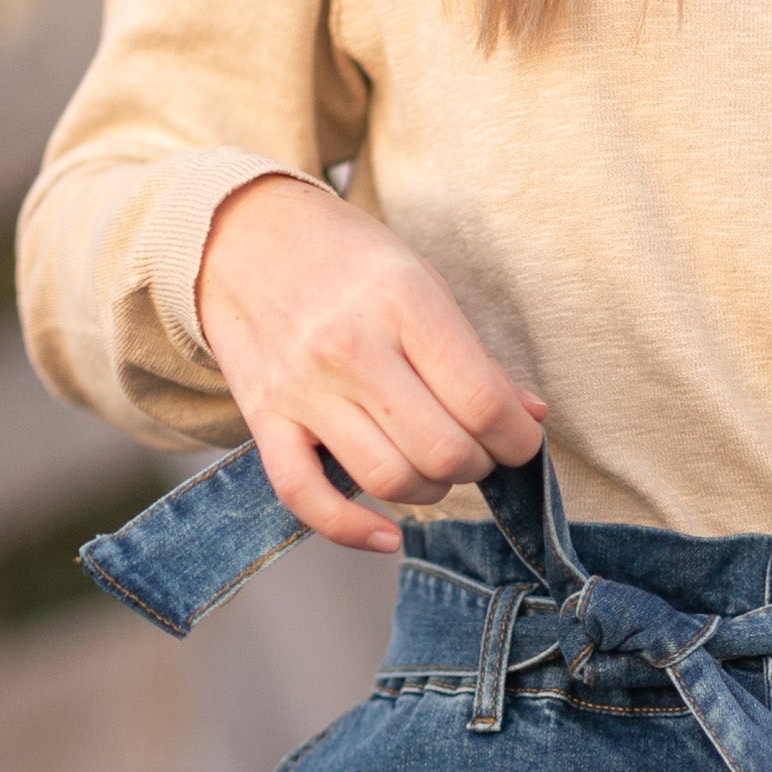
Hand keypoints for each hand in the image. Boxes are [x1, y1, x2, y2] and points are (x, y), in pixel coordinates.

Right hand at [198, 174, 545, 554]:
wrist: (241, 237)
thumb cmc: (346, 259)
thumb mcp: (423, 282)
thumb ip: (475, 355)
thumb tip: (531, 415)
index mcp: (404, 303)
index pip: (482, 402)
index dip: (517, 439)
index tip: (519, 440)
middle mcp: (351, 348)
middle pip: (442, 451)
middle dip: (478, 466)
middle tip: (476, 449)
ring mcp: (303, 388)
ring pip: (388, 480)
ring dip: (429, 492)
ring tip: (433, 468)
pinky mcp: (264, 420)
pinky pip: (307, 497)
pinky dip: (352, 530)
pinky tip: (387, 534)